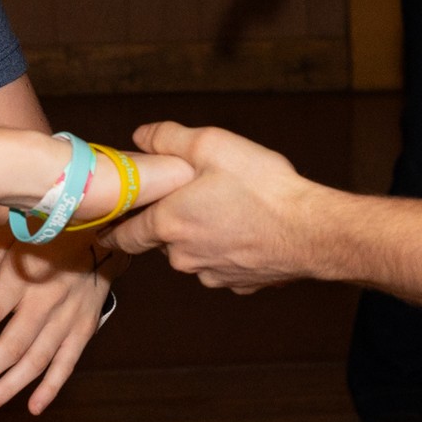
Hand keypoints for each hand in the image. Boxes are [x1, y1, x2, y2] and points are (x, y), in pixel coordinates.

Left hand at [0, 230, 114, 415]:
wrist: (101, 233)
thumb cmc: (45, 235)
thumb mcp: (9, 237)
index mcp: (21, 277)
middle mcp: (44, 301)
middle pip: (10, 346)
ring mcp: (66, 318)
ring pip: (36, 360)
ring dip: (9, 387)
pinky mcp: (84, 328)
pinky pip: (67, 363)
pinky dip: (52, 387)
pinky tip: (34, 407)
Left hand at [104, 122, 327, 292]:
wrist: (312, 231)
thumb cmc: (262, 187)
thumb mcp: (210, 144)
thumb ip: (167, 138)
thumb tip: (140, 136)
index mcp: (168, 224)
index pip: (124, 234)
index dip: (115, 225)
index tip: (110, 221)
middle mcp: (183, 256)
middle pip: (162, 240)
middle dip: (170, 220)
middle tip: (192, 195)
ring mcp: (211, 275)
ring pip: (193, 252)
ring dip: (201, 235)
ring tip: (228, 209)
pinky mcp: (238, 284)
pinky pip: (222, 264)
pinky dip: (229, 249)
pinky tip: (248, 230)